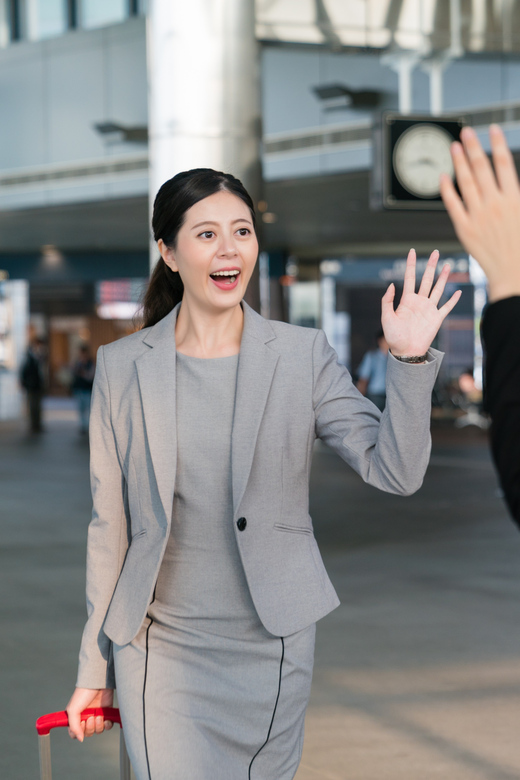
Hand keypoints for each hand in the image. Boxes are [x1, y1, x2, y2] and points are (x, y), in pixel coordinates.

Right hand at [66, 687, 113, 741]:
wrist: (98, 683)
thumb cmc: (83, 693)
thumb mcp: (73, 709)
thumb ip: (74, 727)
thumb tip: (80, 739)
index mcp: (75, 717)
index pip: (74, 733)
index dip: (78, 732)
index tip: (81, 723)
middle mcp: (85, 718)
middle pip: (88, 733)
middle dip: (90, 728)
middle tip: (90, 718)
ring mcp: (96, 716)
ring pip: (98, 731)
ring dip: (98, 726)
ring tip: (98, 716)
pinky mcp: (106, 713)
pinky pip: (107, 726)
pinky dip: (107, 725)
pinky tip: (106, 719)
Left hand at [381, 249, 460, 356]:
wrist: (406, 351)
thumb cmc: (394, 336)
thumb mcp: (386, 317)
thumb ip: (387, 301)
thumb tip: (392, 284)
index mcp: (406, 300)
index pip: (409, 278)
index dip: (410, 265)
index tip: (412, 252)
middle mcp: (419, 302)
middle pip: (426, 279)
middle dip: (430, 266)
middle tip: (435, 252)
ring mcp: (429, 309)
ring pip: (438, 289)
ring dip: (443, 278)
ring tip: (447, 265)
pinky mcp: (437, 318)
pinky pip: (447, 307)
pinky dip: (453, 300)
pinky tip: (458, 292)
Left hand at [440, 124, 519, 301]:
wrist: (513, 274)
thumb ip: (516, 194)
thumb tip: (511, 179)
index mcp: (515, 199)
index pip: (504, 164)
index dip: (497, 145)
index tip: (491, 130)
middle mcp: (496, 204)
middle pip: (482, 169)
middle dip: (473, 147)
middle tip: (465, 132)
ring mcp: (478, 216)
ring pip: (465, 183)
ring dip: (458, 163)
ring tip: (453, 147)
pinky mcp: (465, 229)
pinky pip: (453, 205)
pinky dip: (447, 190)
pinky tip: (443, 178)